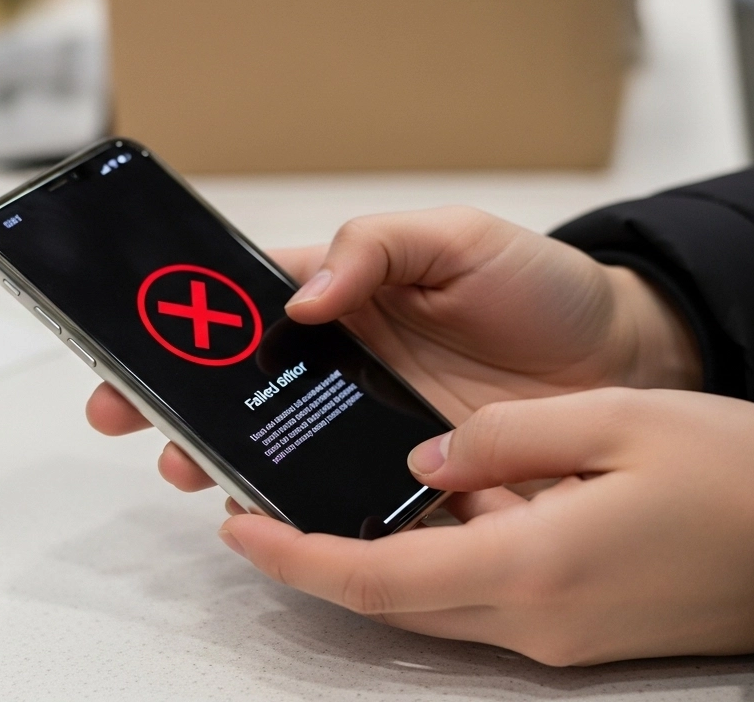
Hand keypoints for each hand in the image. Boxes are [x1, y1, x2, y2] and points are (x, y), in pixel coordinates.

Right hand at [87, 207, 703, 490]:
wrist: (623, 357)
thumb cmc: (541, 286)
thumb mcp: (458, 237)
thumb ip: (378, 247)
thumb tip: (302, 298)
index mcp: (346, 296)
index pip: (245, 307)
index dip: (183, 326)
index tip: (130, 350)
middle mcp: (346, 363)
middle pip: (243, 386)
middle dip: (180, 403)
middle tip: (135, 423)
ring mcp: (373, 424)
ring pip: (281, 447)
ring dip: (229, 459)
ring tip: (198, 471)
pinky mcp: (410, 476)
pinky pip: (347, 497)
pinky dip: (310, 511)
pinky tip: (282, 516)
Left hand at [216, 388, 753, 664]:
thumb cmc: (738, 477)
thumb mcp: (614, 423)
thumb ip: (504, 438)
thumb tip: (426, 454)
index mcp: (532, 564)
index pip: (377, 576)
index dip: (297, 556)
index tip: (239, 525)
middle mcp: (535, 618)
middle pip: (391, 600)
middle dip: (317, 560)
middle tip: (262, 507)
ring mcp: (558, 635)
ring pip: (431, 603)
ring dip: (374, 560)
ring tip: (329, 499)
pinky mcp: (579, 631)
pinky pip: (481, 600)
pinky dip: (437, 560)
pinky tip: (431, 508)